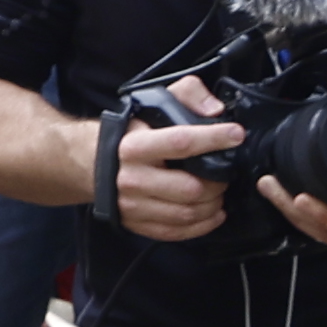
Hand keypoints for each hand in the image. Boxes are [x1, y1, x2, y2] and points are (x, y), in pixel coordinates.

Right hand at [101, 83, 253, 242]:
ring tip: (219, 192)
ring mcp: (133, 205)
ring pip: (187, 214)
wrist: (90, 162)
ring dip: (213, 206)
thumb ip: (187, 94)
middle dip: (218, 183)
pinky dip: (202, 226)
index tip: (236, 135)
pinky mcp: (136, 223)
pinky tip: (213, 213)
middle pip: (190, 189)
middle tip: (226, 174)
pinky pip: (176, 232)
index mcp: (135, 146)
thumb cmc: (130, 132)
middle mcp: (132, 179)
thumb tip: (215, 111)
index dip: (214, 139)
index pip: (181, 142)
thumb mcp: (153, 103)